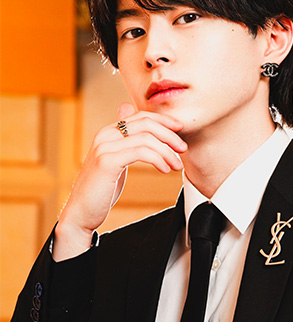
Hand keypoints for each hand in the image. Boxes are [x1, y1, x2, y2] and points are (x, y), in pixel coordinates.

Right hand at [53, 103, 186, 260]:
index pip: (141, 117)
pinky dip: (158, 160)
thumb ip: (123, 140)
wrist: (81, 212)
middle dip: (169, 135)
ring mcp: (104, 147)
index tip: (180, 129)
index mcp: (108, 133)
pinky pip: (141, 153)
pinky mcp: (107, 161)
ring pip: (146, 139)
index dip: (164, 120)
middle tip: (183, 149)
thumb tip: (126, 108)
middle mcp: (105, 135)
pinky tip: (165, 170)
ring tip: (176, 166)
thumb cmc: (100, 190)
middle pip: (145, 123)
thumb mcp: (115, 160)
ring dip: (167, 152)